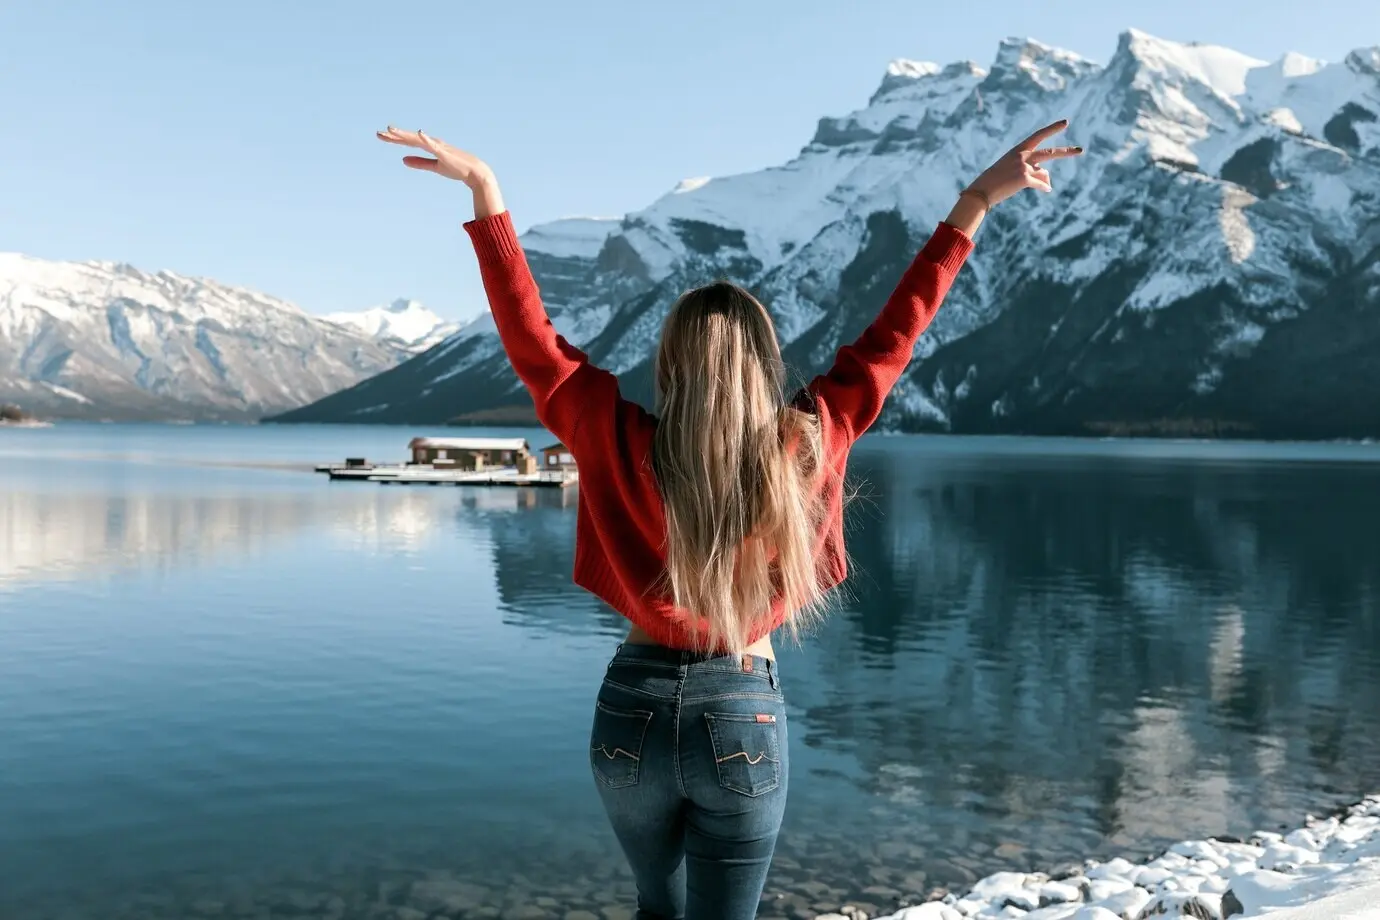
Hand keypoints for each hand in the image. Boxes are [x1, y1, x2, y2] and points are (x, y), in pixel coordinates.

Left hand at [377, 126, 504, 217]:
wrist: (474, 172)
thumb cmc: (456, 168)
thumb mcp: (434, 166)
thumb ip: (419, 163)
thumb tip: (403, 160)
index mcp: (429, 146)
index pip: (408, 141)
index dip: (394, 139)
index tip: (381, 136)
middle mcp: (432, 143)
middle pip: (409, 138)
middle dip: (394, 136)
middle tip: (378, 133)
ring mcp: (438, 147)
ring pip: (417, 139)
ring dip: (405, 135)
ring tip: (391, 130)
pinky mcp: (444, 153)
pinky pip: (433, 145)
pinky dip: (426, 138)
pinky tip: (419, 133)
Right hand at [966, 119, 1082, 206]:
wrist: (981, 191)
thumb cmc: (994, 182)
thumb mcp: (1012, 170)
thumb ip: (1030, 169)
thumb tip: (1048, 177)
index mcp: (1017, 150)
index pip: (1038, 136)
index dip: (1052, 129)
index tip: (1065, 123)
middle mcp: (1022, 156)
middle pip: (1050, 153)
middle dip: (1067, 152)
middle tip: (1080, 150)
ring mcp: (1024, 167)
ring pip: (1044, 173)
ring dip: (1043, 180)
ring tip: (1041, 185)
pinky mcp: (1025, 178)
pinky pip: (1042, 184)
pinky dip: (1043, 187)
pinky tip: (1045, 190)